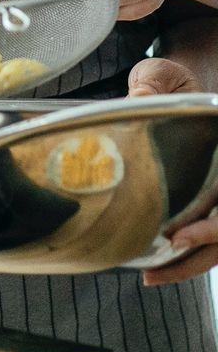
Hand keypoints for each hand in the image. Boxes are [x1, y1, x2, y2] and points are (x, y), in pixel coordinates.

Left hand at [134, 57, 208, 284]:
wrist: (183, 86)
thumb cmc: (176, 83)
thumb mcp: (164, 75)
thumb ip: (154, 83)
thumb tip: (142, 97)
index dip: (214, 224)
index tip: (183, 236)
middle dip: (201, 251)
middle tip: (159, 265)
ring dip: (192, 263)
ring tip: (152, 276)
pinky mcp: (210, 203)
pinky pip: (211, 240)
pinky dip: (188, 257)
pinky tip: (158, 267)